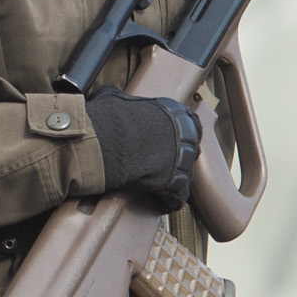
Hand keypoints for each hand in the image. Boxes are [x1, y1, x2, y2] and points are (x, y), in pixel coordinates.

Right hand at [87, 90, 200, 211]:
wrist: (106, 141)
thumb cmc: (108, 118)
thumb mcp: (114, 98)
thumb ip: (120, 99)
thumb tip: (108, 96)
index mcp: (175, 112)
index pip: (189, 122)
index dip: (178, 133)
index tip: (169, 141)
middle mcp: (185, 135)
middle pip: (189, 150)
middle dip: (177, 158)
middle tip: (161, 164)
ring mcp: (182, 160)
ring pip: (185, 175)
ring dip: (172, 181)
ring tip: (157, 185)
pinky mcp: (175, 183)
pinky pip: (177, 196)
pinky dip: (167, 201)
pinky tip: (158, 201)